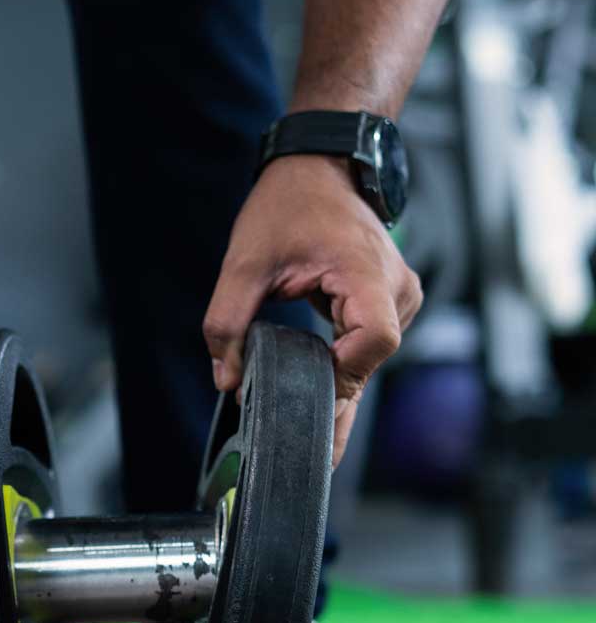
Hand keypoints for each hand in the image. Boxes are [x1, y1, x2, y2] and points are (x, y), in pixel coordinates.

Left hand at [204, 155, 422, 465]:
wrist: (320, 167)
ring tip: (313, 436)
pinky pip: (367, 348)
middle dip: (337, 403)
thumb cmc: (288, 204)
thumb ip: (227, 323)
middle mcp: (394, 289)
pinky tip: (321, 402)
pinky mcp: (386, 303)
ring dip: (339, 388)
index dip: (345, 373)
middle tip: (310, 455)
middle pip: (371, 362)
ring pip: (371, 361)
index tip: (309, 386)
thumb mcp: (243, 263)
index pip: (374, 340)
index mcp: (366, 273)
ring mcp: (397, 297)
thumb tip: (226, 379)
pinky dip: (343, 371)